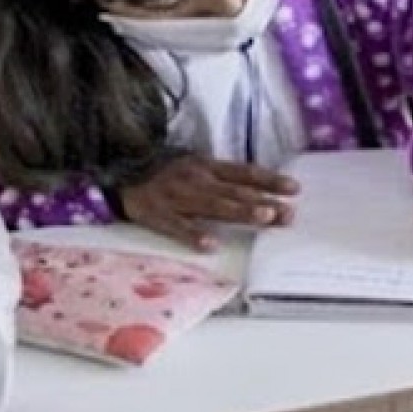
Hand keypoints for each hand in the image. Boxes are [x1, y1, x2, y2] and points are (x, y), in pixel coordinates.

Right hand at [119, 156, 299, 252]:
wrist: (118, 171)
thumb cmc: (165, 173)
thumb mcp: (196, 168)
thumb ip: (224, 180)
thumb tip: (261, 195)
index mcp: (206, 166)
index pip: (244, 173)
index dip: (268, 180)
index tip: (294, 190)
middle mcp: (195, 179)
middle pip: (234, 192)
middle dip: (263, 202)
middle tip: (287, 213)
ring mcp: (176, 196)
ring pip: (212, 206)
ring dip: (239, 212)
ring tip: (263, 218)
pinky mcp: (156, 214)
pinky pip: (176, 226)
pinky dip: (192, 235)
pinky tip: (210, 245)